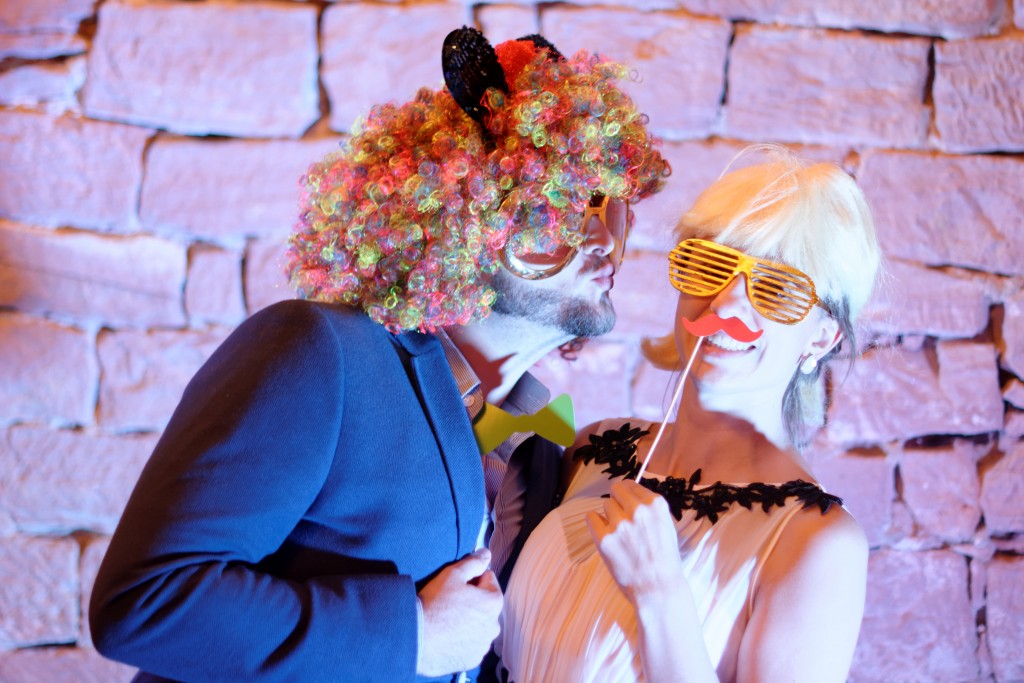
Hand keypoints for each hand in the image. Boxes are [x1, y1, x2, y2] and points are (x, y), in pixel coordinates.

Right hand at [416, 548, 502, 676]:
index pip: (488, 580)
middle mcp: (494, 625)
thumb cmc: (434, 604)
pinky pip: (471, 643)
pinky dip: (463, 638)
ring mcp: (483, 644)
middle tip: (449, 601)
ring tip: (447, 619)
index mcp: (493, 602)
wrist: (415, 638)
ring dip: (469, 620)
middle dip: (472, 600)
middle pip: (485, 604)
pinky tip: (447, 634)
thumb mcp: (452, 574)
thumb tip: (486, 553)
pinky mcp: (472, 659)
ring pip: (479, 625)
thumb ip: (473, 562)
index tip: (456, 585)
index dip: (471, 578)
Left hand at [586, 480, 684, 602]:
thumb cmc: (664, 559)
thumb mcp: (666, 525)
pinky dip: (595, 525)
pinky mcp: (604, 538)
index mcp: (655, 504)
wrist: (658, 587)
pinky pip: (591, 518)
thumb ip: (650, 509)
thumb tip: (631, 495)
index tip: (626, 502)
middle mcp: (637, 510)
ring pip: (605, 506)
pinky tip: (605, 536)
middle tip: (621, 518)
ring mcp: (620, 523)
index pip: (631, 484)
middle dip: (617, 502)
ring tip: (620, 536)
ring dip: (609, 517)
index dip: (627, 494)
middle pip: (615, 491)